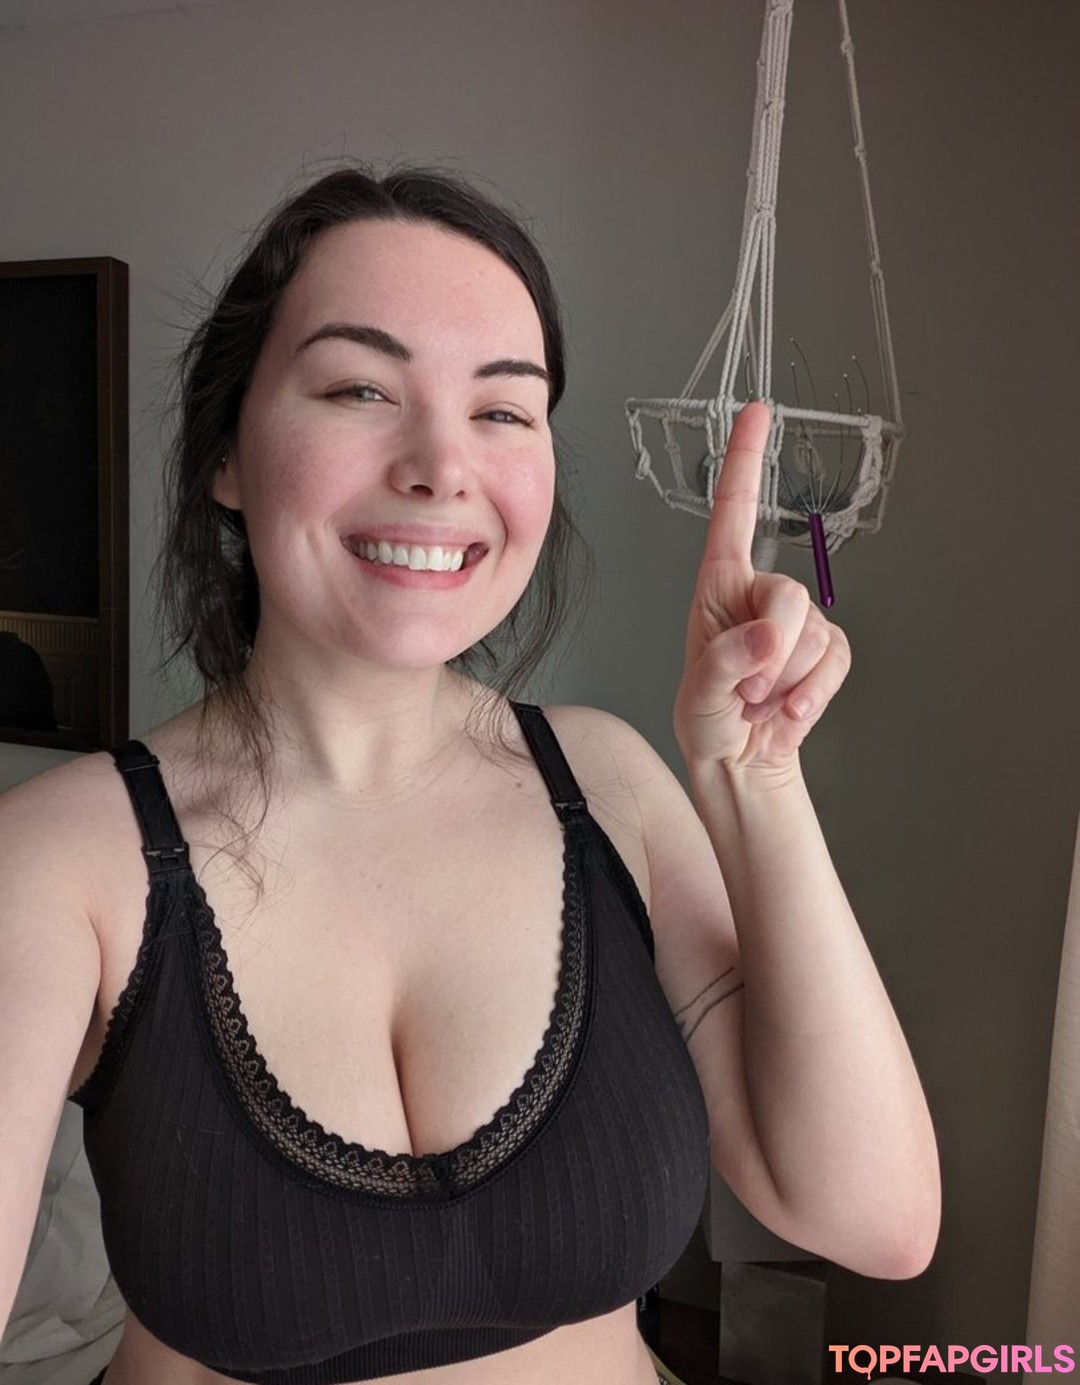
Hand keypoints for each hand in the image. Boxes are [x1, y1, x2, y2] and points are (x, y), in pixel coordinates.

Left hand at [673, 402, 850, 771]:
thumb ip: (725, 663)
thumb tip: (766, 638)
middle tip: (746, 692)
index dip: (746, 461)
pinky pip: (837, 660)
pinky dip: (813, 694)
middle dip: (771, 652)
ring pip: (816, 634)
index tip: (758, 412)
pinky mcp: (826, 650)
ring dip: (787, 683)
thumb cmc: (707, 719)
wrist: (740, 761)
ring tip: (758, 704)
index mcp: (717, 586)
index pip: (734, 513)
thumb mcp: (698, 695)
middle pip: (789, 595)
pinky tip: (788, 714)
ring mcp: (797, 621)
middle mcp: (759, 593)